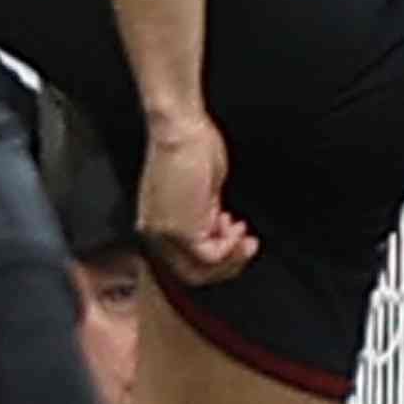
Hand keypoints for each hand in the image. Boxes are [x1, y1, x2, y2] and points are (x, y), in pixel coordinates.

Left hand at [130, 107, 253, 284]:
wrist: (180, 131)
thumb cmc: (189, 147)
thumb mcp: (202, 190)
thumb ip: (207, 213)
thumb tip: (220, 226)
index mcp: (156, 223)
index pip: (186, 259)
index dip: (218, 254)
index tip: (236, 235)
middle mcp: (155, 233)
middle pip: (192, 272)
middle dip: (227, 264)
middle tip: (248, 246)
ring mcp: (165, 234)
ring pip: (200, 269)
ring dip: (231, 257)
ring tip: (247, 238)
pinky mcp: (179, 230)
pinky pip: (210, 255)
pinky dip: (230, 247)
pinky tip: (238, 229)